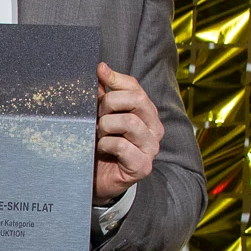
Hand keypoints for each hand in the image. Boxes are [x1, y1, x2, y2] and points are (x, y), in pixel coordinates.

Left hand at [94, 62, 162, 203]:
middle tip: (96, 117)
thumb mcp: (100, 118)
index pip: (135, 87)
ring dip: (105, 127)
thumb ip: (102, 96)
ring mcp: (151, 148)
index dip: (115, 78)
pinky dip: (106, 145)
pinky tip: (101, 150)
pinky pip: (122, 146)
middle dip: (109, 104)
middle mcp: (154, 128)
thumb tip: (101, 69)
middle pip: (136, 100)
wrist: (97, 182)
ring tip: (98, 136)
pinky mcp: (143, 166)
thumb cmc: (99, 147)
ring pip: (129, 122)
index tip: (98, 72)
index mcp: (145, 113)